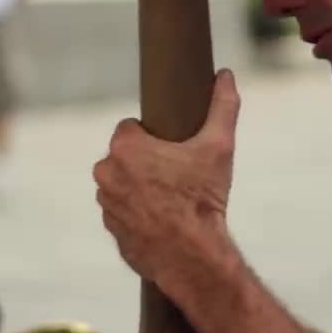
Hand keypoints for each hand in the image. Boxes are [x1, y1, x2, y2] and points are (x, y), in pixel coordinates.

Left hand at [93, 69, 240, 285]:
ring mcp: (106, 203)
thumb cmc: (202, 200)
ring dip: (140, 188)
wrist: (193, 256)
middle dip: (147, 163)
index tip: (173, 150)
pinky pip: (123, 212)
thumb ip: (223, 106)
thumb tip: (225, 75)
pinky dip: (138, 213)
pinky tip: (162, 220)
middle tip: (177, 176)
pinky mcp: (111, 228)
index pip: (132, 128)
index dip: (156, 138)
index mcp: (124, 147)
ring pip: (123, 184)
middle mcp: (106, 173)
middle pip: (127, 157)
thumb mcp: (219, 148)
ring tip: (171, 200)